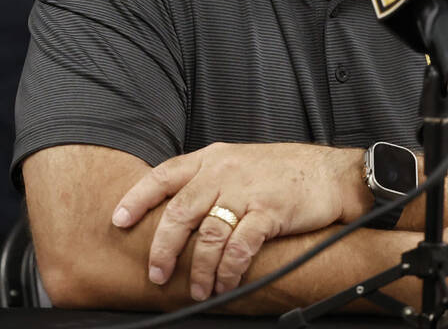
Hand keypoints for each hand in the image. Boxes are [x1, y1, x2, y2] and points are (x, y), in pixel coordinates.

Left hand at [111, 142, 360, 300]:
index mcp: (212, 158)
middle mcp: (224, 172)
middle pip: (179, 212)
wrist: (330, 173)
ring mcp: (246, 191)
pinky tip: (225, 283)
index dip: (137, 198)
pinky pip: (239, 248)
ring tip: (197, 289)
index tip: (118, 220)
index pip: (164, 175)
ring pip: (207, 236)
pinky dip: (228, 271)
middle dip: (163, 249)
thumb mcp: (239, 161)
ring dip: (199, 269)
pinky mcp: (268, 212)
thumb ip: (209, 178)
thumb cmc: (284, 171)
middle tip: (156, 274)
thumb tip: (178, 206)